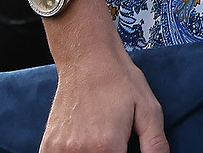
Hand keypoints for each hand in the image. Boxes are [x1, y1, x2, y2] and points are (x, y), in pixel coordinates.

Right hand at [42, 18, 166, 152]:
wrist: (87, 59)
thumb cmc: (119, 81)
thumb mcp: (148, 109)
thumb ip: (155, 144)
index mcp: (106, 146)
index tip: (124, 148)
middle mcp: (80, 151)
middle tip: (114, 142)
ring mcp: (59, 150)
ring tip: (99, 139)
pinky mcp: (47, 147)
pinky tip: (84, 142)